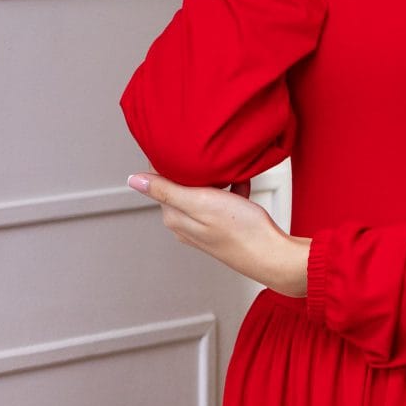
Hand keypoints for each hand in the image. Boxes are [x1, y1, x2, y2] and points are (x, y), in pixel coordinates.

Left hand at [128, 170, 311, 295]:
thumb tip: (133, 180)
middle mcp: (185, 224)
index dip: (173, 162)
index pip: (161, 181)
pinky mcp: (223, 227)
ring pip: (204, 191)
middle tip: (213, 159)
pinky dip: (232, 190)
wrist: (273, 255)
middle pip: (182, 185)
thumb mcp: (200, 202)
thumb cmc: (241, 230)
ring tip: (230, 173)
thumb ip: (165, 190)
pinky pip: (222, 201)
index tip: (187, 149)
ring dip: (217, 180)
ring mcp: (204, 227)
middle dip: (198, 170)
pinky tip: (241, 187)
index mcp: (174, 217)